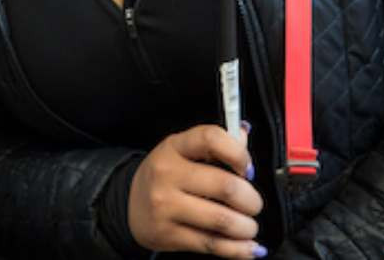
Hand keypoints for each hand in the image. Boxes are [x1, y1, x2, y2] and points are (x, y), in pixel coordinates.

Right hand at [127, 124, 265, 257]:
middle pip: (226, 186)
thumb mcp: (183, 152)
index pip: (211, 139)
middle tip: (253, 204)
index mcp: (174, 147)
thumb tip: (243, 135)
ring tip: (248, 226)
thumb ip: (215, 145)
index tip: (248, 169)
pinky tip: (248, 247)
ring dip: (246, 227)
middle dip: (251, 200)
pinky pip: (212, 244)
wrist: (130, 205)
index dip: (239, 154)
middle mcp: (167, 174)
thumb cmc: (165, 176)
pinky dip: (238, 249)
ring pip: (222, 220)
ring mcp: (165, 206)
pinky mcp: (168, 234)